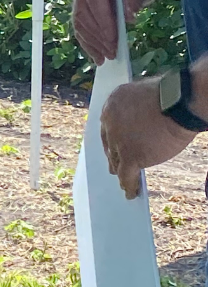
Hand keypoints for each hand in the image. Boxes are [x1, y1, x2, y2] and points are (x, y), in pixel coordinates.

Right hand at [72, 0, 162, 63]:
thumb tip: (128, 19)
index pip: (94, 0)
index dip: (102, 21)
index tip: (112, 40)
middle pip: (83, 13)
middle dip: (96, 36)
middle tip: (111, 53)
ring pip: (78, 22)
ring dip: (90, 42)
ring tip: (104, 58)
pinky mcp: (82, 5)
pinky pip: (81, 25)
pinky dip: (88, 41)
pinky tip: (97, 54)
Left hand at [99, 77, 194, 198]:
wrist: (178, 102)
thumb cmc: (171, 95)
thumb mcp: (144, 94)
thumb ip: (135, 107)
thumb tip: (139, 117)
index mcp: (112, 104)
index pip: (107, 126)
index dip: (113, 138)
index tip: (115, 146)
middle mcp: (109, 121)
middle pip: (110, 144)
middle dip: (115, 155)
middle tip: (117, 164)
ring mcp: (118, 140)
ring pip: (116, 160)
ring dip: (120, 171)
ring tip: (123, 181)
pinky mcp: (129, 155)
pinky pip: (126, 174)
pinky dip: (128, 185)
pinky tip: (131, 192)